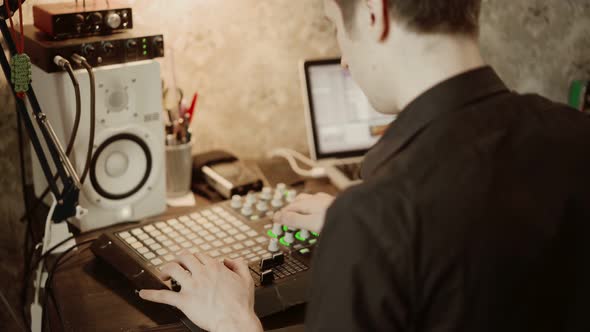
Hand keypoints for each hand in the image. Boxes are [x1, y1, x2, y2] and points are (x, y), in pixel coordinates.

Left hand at [139, 252, 261, 331]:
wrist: (235, 321)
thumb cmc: (240, 305)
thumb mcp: (246, 280)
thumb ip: (239, 265)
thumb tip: (230, 260)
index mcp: (215, 268)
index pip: (200, 255)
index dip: (195, 259)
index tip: (193, 264)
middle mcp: (201, 274)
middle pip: (184, 256)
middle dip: (178, 259)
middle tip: (176, 265)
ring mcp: (192, 287)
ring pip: (172, 269)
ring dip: (165, 270)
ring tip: (163, 274)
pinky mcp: (184, 301)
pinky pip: (164, 296)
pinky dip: (151, 294)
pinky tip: (143, 294)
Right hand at [273, 193, 334, 233]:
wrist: (355, 215)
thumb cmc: (335, 219)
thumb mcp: (310, 222)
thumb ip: (294, 219)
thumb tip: (278, 216)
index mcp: (309, 202)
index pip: (290, 207)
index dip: (281, 214)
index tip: (275, 219)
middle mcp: (317, 199)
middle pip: (299, 201)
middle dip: (291, 207)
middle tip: (285, 215)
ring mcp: (326, 200)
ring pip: (310, 200)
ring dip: (302, 206)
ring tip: (299, 212)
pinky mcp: (335, 204)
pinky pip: (319, 203)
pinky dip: (312, 208)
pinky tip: (318, 211)